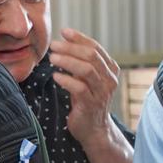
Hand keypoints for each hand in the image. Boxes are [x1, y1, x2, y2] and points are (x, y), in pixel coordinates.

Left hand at [49, 28, 125, 150]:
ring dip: (67, 61)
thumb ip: (82, 62)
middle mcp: (109, 79)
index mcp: (110, 70)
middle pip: (91, 56)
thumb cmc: (87, 101)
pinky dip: (66, 80)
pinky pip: (79, 88)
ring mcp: (102, 92)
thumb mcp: (87, 79)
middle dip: (71, 48)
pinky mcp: (91, 105)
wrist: (95, 130)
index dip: (79, 38)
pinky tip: (56, 76)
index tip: (64, 32)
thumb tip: (65, 42)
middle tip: (54, 46)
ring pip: (87, 70)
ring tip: (52, 58)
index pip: (96, 48)